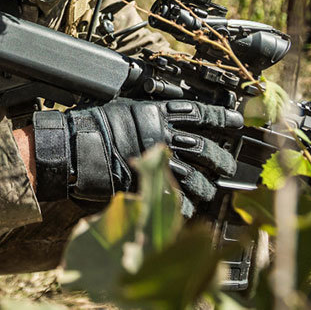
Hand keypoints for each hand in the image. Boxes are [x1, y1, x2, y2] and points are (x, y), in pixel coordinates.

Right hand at [32, 98, 242, 215]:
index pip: (198, 112)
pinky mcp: (148, 184)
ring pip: (196, 177)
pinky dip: (186, 205)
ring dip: (207, 185)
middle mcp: (164, 136)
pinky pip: (176, 198)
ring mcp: (158, 162)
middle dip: (222, 158)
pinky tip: (191, 208)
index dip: (221, 115)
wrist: (74, 144)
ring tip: (212, 190)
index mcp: (158, 113)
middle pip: (205, 147)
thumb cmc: (92, 122)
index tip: (236, 118)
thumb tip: (156, 106)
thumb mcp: (122, 103)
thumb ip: (145, 109)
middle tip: (228, 164)